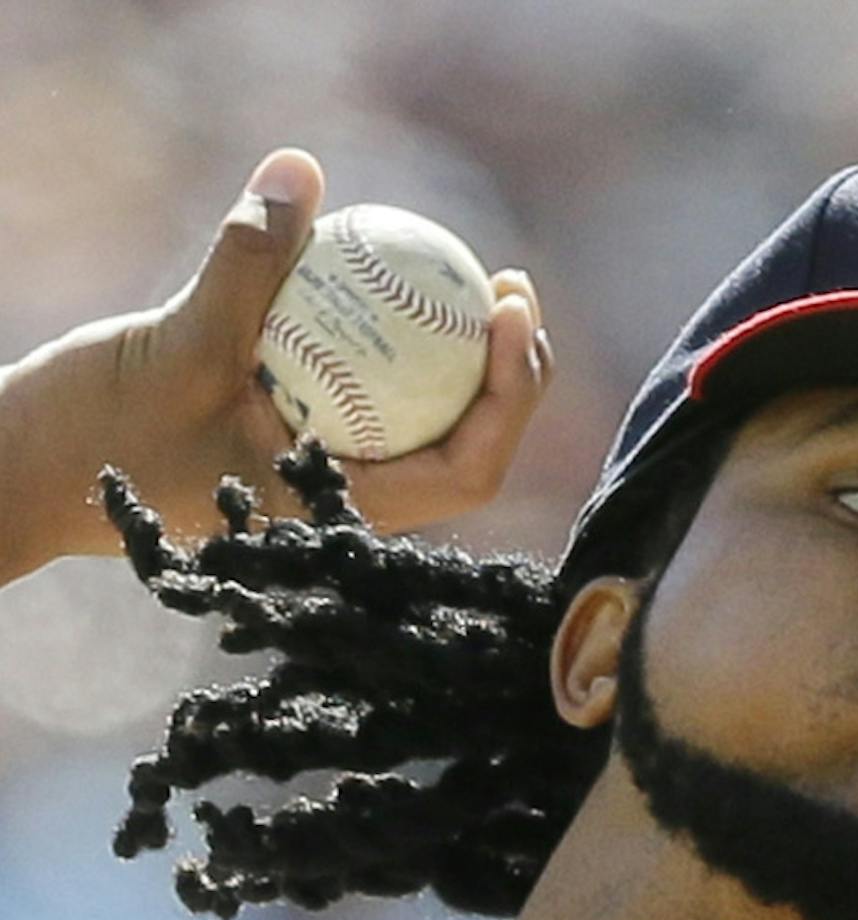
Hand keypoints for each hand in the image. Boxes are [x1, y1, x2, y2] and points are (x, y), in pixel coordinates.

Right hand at [0, 148, 551, 584]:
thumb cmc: (99, 437)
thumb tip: (299, 169)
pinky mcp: (298, 441)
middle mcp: (350, 502)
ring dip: (462, 361)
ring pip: (425, 424)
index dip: (509, 399)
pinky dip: (394, 344)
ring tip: (482, 281)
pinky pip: (368, 393)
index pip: (467, 472)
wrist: (30, 472)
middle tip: (511, 289)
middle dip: (509, 377)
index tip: (510, 317)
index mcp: (344, 514)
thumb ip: (248, 265)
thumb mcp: (178, 345)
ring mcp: (328, 474)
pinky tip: (397, 283)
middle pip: (466, 449)